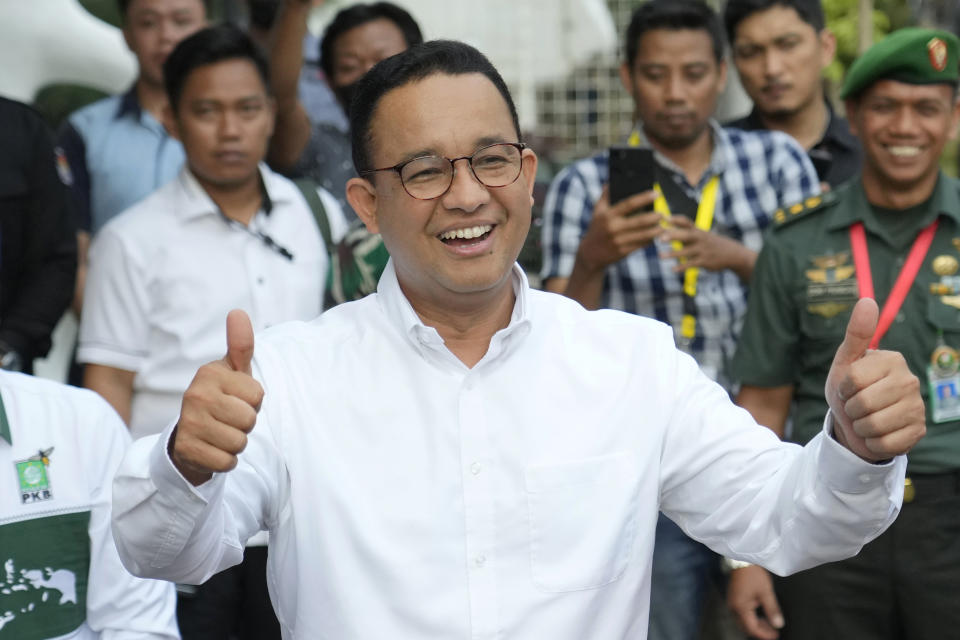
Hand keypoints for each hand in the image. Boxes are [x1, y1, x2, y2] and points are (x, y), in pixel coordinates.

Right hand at [171, 310, 263, 485]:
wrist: (189, 436)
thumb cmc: (220, 398)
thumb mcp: (232, 371)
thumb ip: (240, 345)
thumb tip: (238, 312)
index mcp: (209, 373)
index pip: (258, 394)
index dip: (253, 401)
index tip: (236, 399)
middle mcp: (195, 395)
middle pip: (249, 419)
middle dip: (245, 424)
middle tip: (228, 419)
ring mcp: (189, 423)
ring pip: (239, 442)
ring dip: (236, 444)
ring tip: (221, 434)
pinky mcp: (187, 450)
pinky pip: (227, 462)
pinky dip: (225, 461)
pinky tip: (213, 450)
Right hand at [574, 186, 660, 272]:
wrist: (590, 254)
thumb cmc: (596, 228)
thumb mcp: (597, 212)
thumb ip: (605, 196)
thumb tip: (611, 182)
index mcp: (608, 215)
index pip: (629, 204)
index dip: (644, 198)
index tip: (656, 193)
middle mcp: (613, 228)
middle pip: (640, 221)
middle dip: (655, 216)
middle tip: (663, 213)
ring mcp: (619, 241)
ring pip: (644, 234)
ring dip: (657, 229)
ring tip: (664, 225)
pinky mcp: (624, 252)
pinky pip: (642, 245)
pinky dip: (651, 239)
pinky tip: (657, 235)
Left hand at [659, 216, 754, 273]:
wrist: (731, 253)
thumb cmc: (708, 242)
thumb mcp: (699, 234)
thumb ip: (683, 230)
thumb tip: (665, 222)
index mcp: (697, 230)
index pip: (686, 222)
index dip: (676, 220)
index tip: (665, 218)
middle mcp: (700, 238)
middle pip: (686, 235)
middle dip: (674, 236)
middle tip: (660, 238)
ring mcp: (702, 250)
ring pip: (686, 252)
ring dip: (673, 254)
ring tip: (660, 256)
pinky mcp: (704, 261)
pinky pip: (691, 264)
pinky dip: (682, 267)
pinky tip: (672, 270)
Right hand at [727, 565, 783, 639]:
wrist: (742, 559)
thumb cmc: (753, 573)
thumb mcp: (766, 592)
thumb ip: (772, 610)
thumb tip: (778, 624)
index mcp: (741, 607)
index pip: (752, 628)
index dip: (764, 634)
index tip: (775, 635)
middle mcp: (734, 607)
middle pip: (746, 626)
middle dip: (760, 631)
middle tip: (773, 631)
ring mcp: (732, 603)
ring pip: (743, 621)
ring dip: (756, 624)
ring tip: (769, 624)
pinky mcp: (734, 598)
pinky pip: (741, 614)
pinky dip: (751, 618)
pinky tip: (760, 615)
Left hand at [825, 298, 925, 461]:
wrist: (856, 423)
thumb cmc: (849, 389)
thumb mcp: (845, 362)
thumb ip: (856, 334)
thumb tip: (867, 300)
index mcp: (892, 360)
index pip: (854, 380)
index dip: (843, 388)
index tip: (847, 388)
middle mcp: (910, 380)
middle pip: (864, 404)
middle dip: (851, 409)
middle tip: (855, 406)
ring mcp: (917, 407)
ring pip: (874, 426)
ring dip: (860, 427)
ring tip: (864, 419)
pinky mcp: (918, 431)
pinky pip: (885, 444)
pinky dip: (872, 443)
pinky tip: (876, 434)